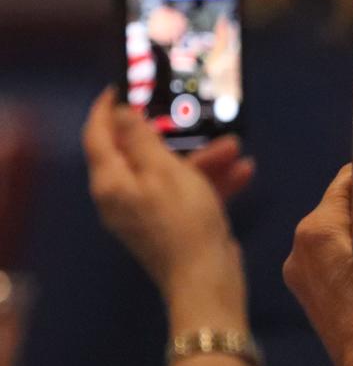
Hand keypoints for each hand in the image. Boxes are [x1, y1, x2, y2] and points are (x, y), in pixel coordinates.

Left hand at [82, 87, 252, 320]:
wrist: (207, 280)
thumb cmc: (183, 222)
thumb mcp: (164, 171)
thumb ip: (140, 138)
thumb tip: (120, 113)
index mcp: (111, 182)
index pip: (97, 135)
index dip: (107, 108)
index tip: (123, 86)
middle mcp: (123, 196)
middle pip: (141, 152)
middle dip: (174, 133)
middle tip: (194, 113)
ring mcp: (149, 212)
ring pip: (172, 172)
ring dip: (203, 158)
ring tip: (235, 146)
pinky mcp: (174, 225)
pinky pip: (189, 193)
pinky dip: (212, 182)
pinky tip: (243, 172)